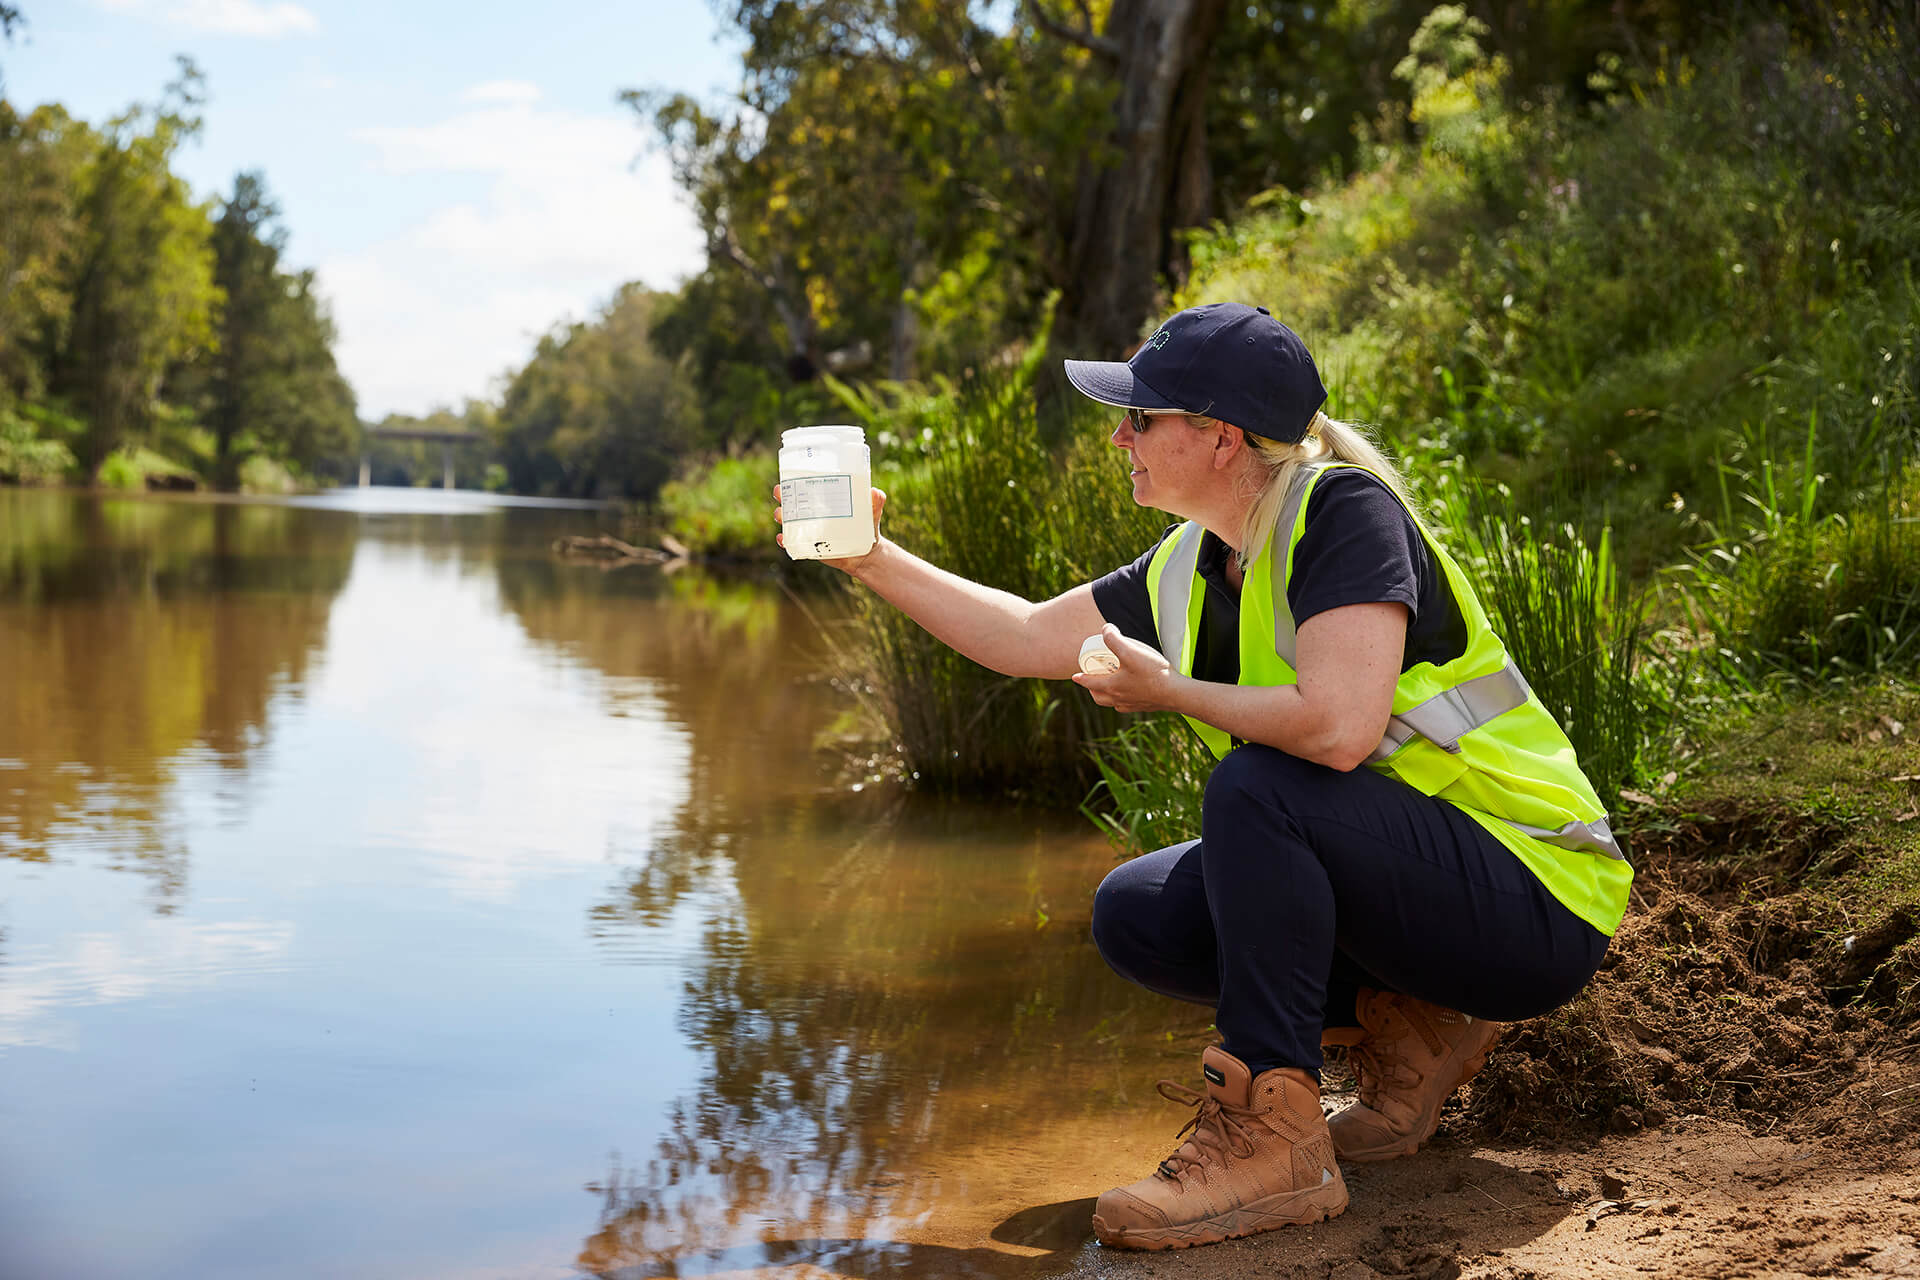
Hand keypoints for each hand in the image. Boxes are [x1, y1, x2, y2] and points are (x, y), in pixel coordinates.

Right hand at [773, 483, 887, 575]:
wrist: (867, 554)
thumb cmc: (868, 526)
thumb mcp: (872, 512)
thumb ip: (876, 502)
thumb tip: (875, 493)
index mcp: (824, 500)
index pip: (805, 486)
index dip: (793, 480)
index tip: (787, 477)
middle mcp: (813, 513)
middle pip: (791, 501)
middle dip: (782, 496)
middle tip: (781, 493)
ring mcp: (810, 530)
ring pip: (788, 521)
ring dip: (781, 516)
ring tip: (781, 515)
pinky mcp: (809, 546)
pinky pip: (792, 543)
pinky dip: (785, 541)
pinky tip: (783, 539)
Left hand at [1071, 623, 1179, 712]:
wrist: (1176, 693)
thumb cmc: (1153, 673)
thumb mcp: (1131, 651)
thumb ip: (1114, 639)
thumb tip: (1105, 630)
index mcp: (1112, 687)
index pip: (1090, 683)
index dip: (1081, 678)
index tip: (1075, 676)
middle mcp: (1119, 699)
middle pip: (1099, 697)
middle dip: (1092, 688)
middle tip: (1091, 680)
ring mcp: (1132, 705)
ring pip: (1112, 702)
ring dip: (1106, 695)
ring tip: (1108, 686)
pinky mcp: (1144, 706)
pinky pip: (1127, 705)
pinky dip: (1122, 699)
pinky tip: (1128, 692)